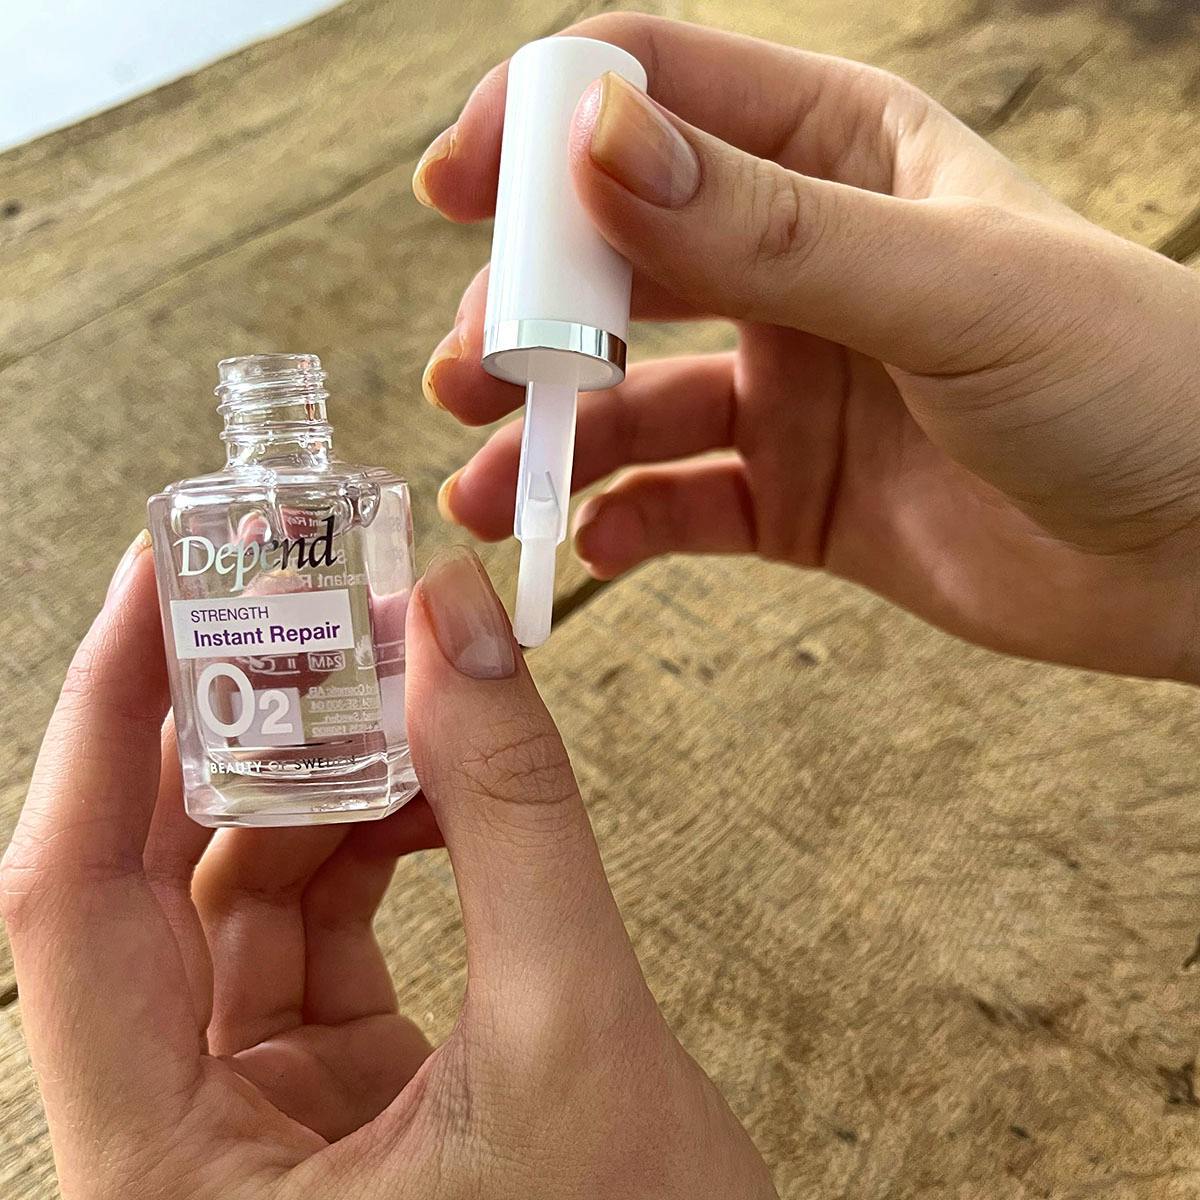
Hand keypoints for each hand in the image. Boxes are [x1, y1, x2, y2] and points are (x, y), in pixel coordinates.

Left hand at [0, 538, 774, 1198]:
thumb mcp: (574, 1031)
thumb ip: (511, 813)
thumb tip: (459, 625)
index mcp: (165, 1188)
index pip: (70, 906)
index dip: (112, 720)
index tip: (164, 582)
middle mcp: (176, 1156)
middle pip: (148, 889)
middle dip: (236, 731)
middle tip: (309, 606)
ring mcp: (249, 1121)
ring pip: (240, 897)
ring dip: (322, 778)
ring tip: (407, 688)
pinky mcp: (321, 1094)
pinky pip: (312, 928)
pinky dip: (370, 839)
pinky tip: (436, 782)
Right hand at [415, 13, 1199, 682]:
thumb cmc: (1126, 383)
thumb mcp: (948, 285)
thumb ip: (766, 227)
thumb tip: (592, 147)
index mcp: (841, 155)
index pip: (658, 95)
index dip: (545, 123)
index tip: (455, 188)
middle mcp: (801, 263)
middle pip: (618, 259)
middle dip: (527, 312)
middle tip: (467, 373)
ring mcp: (794, 385)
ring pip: (632, 400)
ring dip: (552, 440)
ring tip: (490, 489)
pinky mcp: (797, 495)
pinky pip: (683, 507)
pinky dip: (627, 528)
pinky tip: (593, 550)